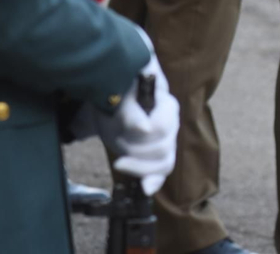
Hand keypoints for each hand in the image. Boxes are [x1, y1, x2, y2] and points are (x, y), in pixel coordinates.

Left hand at [96, 45, 178, 194]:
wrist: (108, 97)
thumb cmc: (115, 91)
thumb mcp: (116, 96)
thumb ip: (129, 109)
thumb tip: (144, 129)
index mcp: (164, 102)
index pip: (161, 128)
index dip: (140, 134)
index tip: (118, 132)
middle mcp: (171, 121)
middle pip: (163, 149)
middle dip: (135, 150)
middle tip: (114, 140)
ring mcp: (167, 139)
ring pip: (164, 162)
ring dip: (139, 165)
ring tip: (120, 159)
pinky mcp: (158, 154)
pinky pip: (162, 171)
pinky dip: (154, 181)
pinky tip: (145, 188)